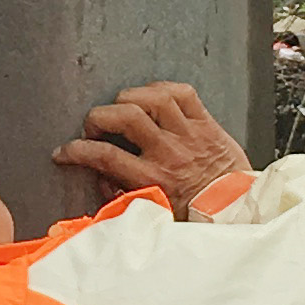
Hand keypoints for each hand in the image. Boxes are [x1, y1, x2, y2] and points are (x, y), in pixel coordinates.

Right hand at [53, 80, 254, 216]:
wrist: (240, 210)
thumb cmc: (200, 215)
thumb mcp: (158, 216)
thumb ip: (129, 201)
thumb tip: (106, 186)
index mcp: (153, 179)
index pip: (105, 156)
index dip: (77, 150)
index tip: (65, 151)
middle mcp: (169, 152)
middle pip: (126, 117)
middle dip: (100, 116)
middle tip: (94, 125)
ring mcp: (189, 134)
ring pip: (153, 98)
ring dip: (130, 97)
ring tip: (121, 106)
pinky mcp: (207, 123)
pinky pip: (183, 93)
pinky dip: (163, 88)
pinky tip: (153, 96)